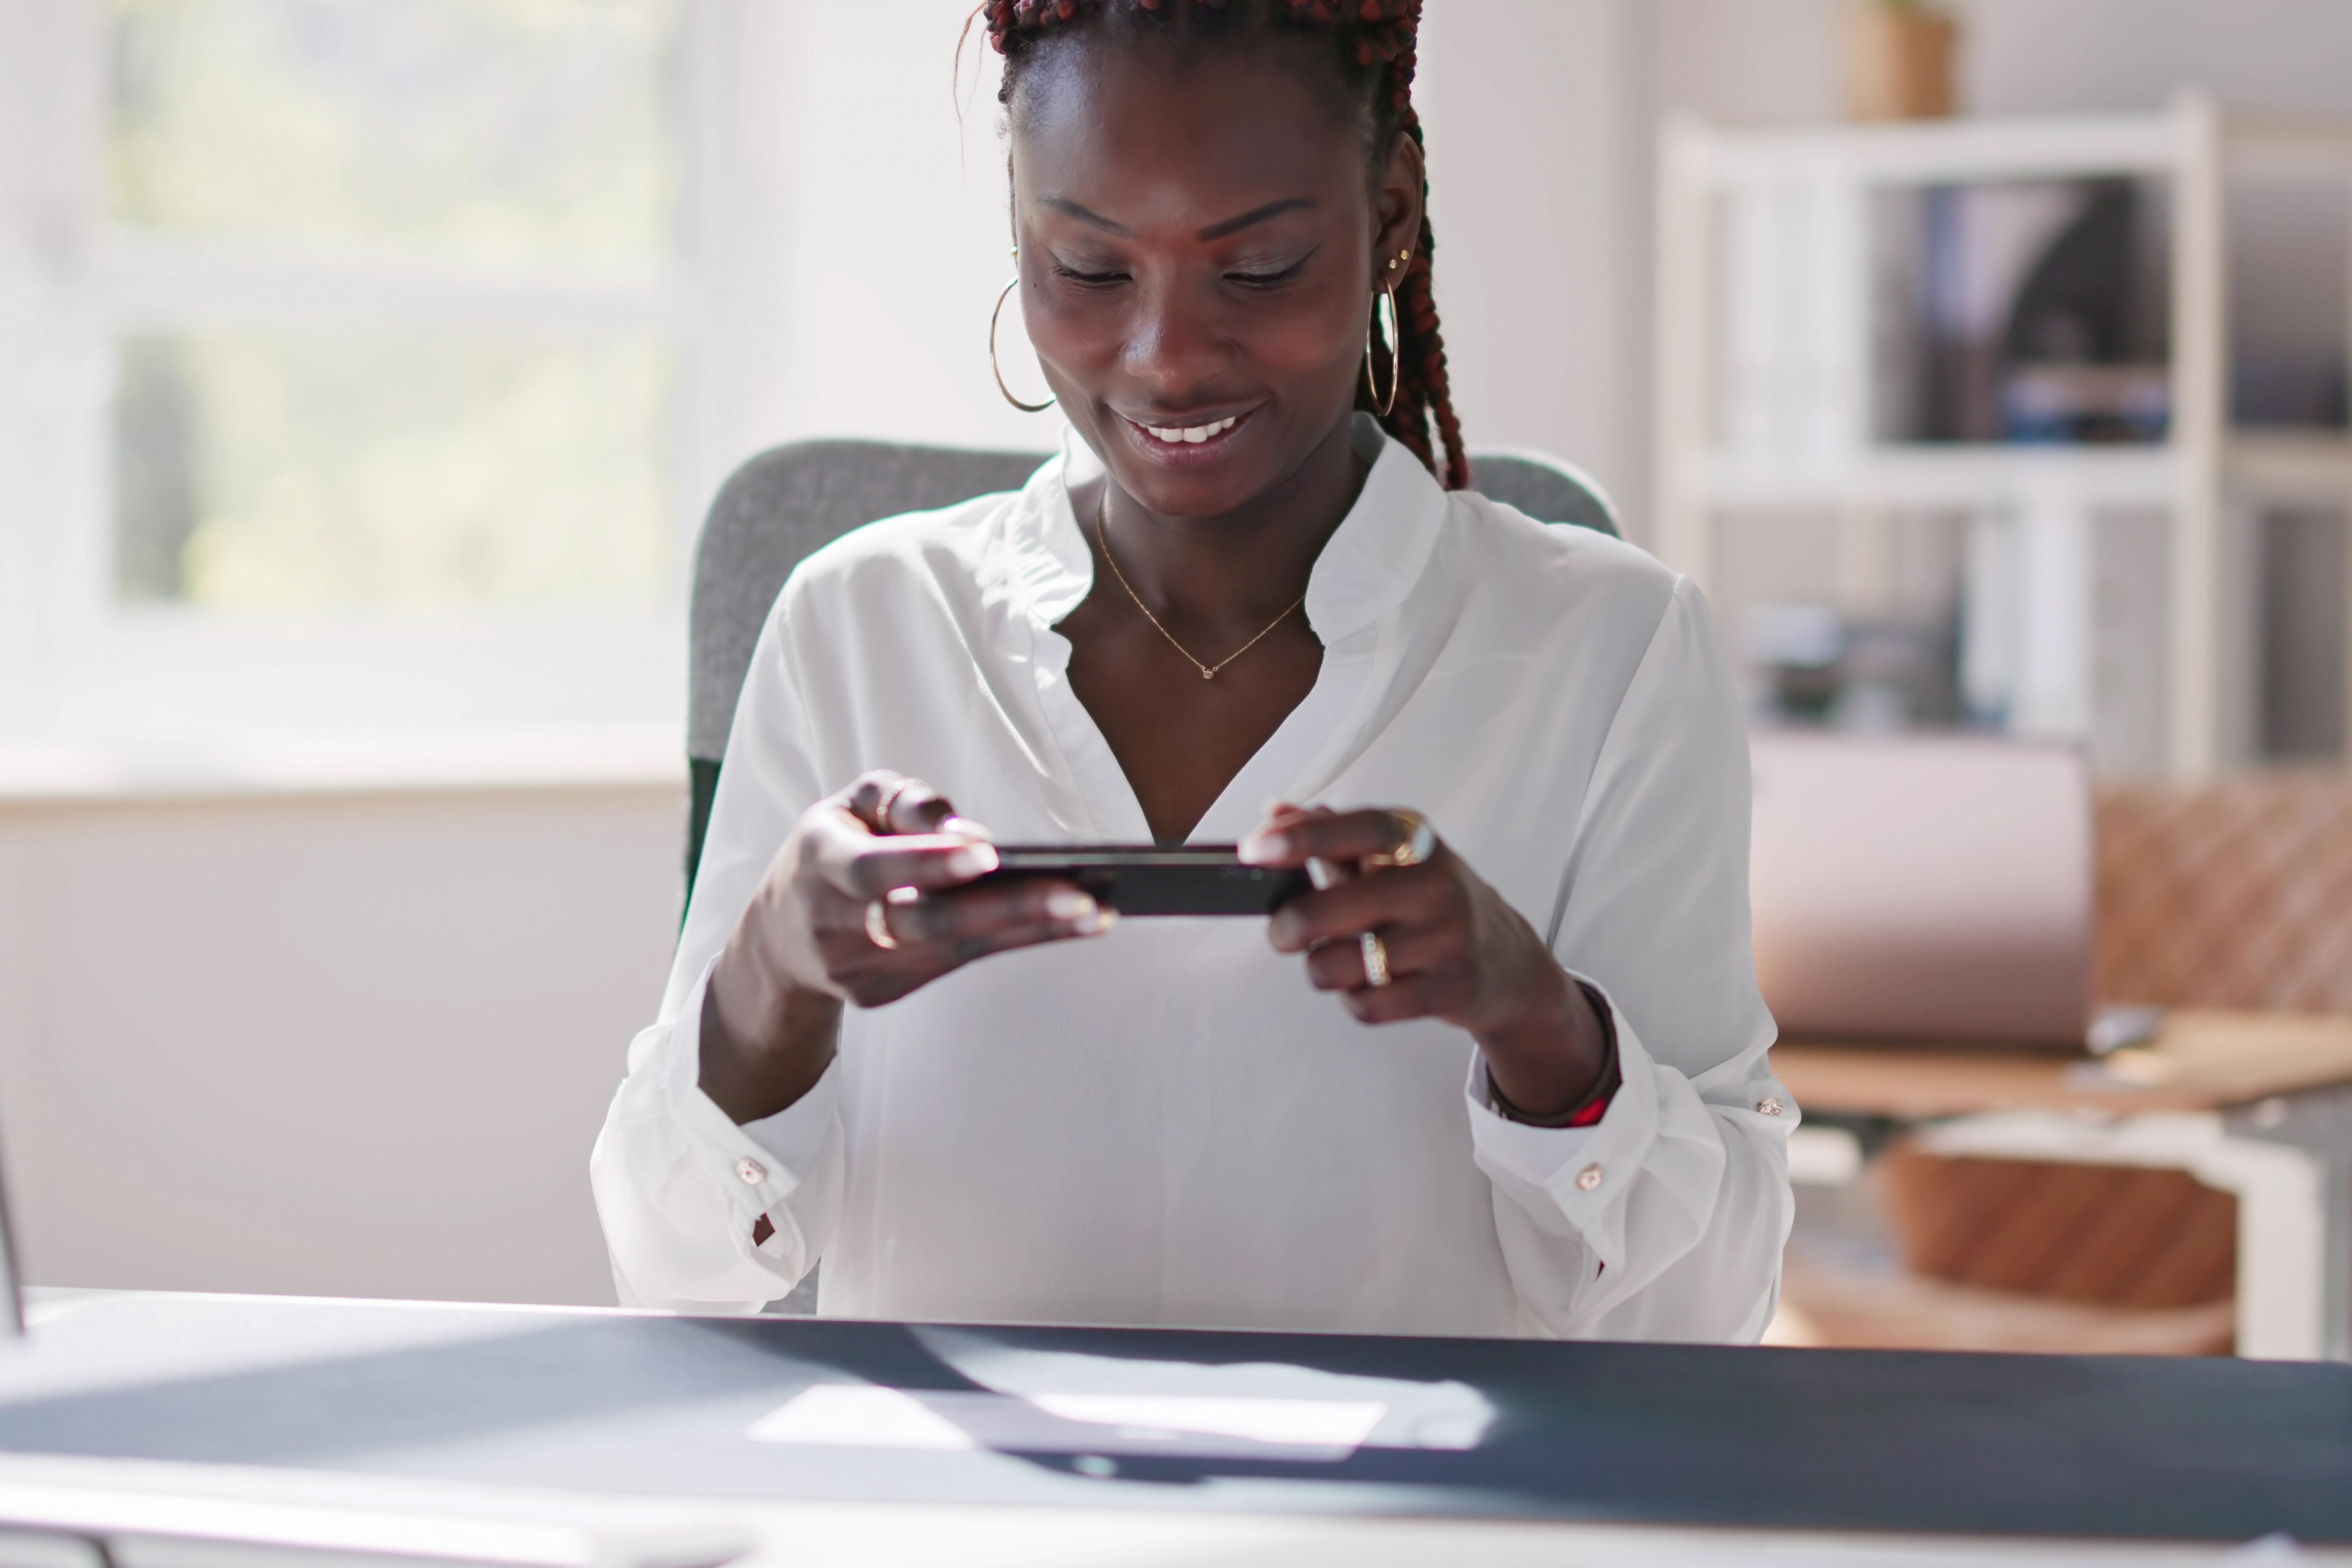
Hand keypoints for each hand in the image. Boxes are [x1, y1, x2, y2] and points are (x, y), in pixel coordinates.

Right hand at [701, 771, 1110, 1121]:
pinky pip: (960, 962)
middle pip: (926, 923)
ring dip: (1031, 930)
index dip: (930, 863)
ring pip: (955, 949)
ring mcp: (860, 970)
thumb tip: (967, 831)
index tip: (990, 854)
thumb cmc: (835, 846)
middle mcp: (836, 925)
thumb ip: (905, 804)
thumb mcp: (851, 804)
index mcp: (821, 862)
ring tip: (1096, 911)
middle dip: (1006, 910)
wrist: (779, 935)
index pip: (875, 869)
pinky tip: (1071, 924)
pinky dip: (1017, 942)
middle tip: (1079, 894)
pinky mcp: (885, 993)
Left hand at [1241, 803, 1607, 1118]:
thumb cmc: (1431, 902)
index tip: (1253, 850)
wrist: (1507, 961)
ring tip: (1337, 961)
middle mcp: (1436, 884)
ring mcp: (1447, 938)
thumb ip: (1330, 833)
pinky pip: (1369, 1006)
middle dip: (1288, 928)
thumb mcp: (1391, 858)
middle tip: (1283, 933)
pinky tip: (1369, 987)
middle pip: (1329, 910)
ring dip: (1322, 970)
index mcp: (1416, 841)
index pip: (1356, 829)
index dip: (1302, 838)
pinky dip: (1355, 1001)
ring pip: (1341, 966)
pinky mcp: (1451, 988)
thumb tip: (1273, 812)